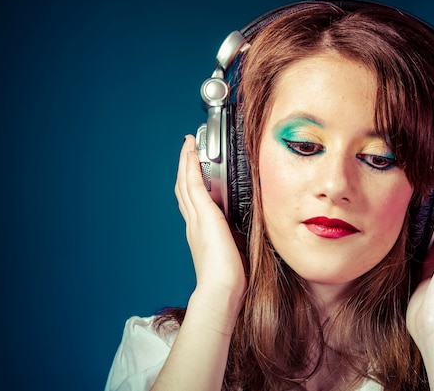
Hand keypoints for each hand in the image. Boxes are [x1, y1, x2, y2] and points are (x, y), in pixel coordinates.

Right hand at [174, 135, 245, 315]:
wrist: (221, 288)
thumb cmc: (230, 279)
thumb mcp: (235, 251)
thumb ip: (237, 237)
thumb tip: (249, 230)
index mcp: (200, 233)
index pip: (192, 203)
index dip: (191, 185)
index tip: (193, 172)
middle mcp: (194, 223)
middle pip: (184, 189)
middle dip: (185, 168)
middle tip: (187, 150)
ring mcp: (196, 217)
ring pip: (185, 182)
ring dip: (186, 161)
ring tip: (188, 145)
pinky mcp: (203, 213)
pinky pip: (193, 183)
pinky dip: (190, 165)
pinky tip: (192, 152)